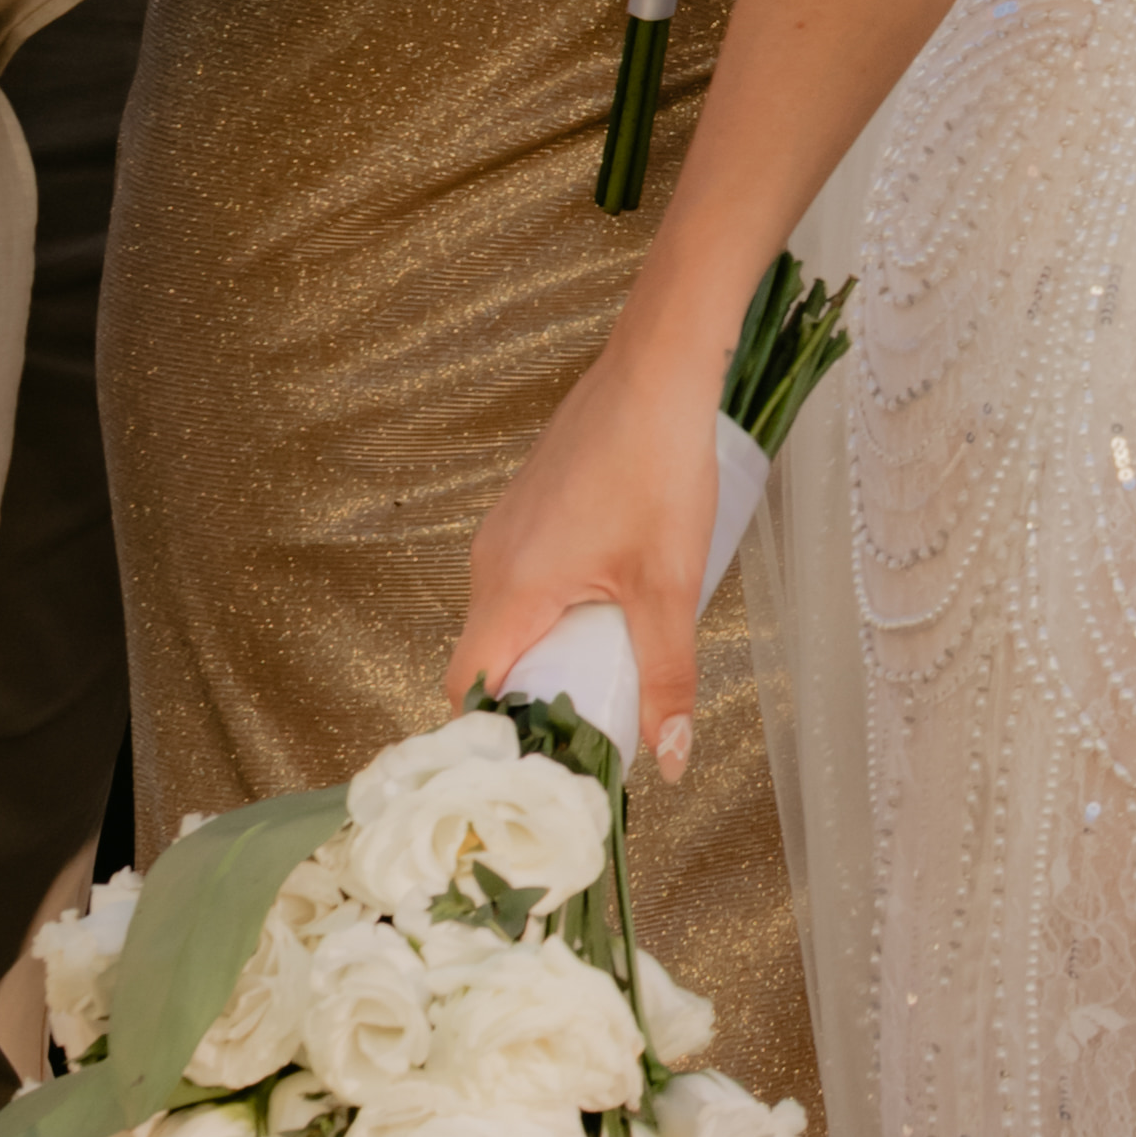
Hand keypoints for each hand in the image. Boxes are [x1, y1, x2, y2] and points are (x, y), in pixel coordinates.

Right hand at [455, 331, 723, 775]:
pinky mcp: (527, 511)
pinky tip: (605, 613)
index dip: (495, 733)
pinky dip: (550, 613)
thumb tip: (668, 757)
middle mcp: (490, 562)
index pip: (467, 686)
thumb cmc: (657, 470)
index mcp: (509, 589)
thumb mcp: (668, 588)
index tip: (537, 763)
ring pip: (506, 619)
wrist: (656, 373)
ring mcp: (504, 532)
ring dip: (545, 654)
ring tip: (604, 679)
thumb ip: (667, 676)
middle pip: (487, 657)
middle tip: (583, 734)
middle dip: (530, 700)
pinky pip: (521, 582)